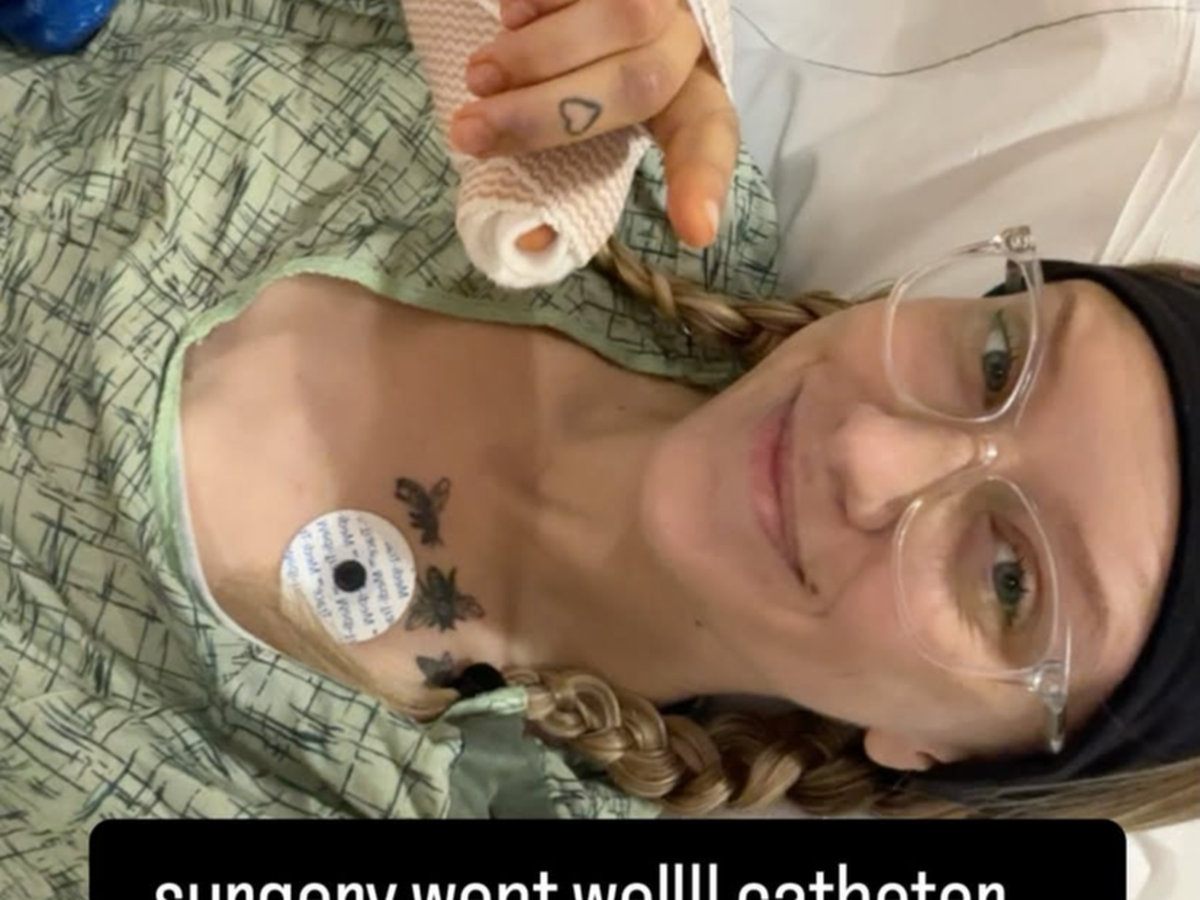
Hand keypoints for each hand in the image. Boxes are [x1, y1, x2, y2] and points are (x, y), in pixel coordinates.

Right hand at [448, 0, 738, 250]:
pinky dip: (532, 2)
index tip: (696, 231)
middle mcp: (686, 37)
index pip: (709, 136)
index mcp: (686, 94)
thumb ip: (555, 174)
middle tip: (470, 133)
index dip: (702, 181)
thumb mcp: (571, 119)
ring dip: (533, 56)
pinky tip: (508, 16)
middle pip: (642, 82)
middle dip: (547, 115)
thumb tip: (530, 246)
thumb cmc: (567, 68)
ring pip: (621, 17)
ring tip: (478, 76)